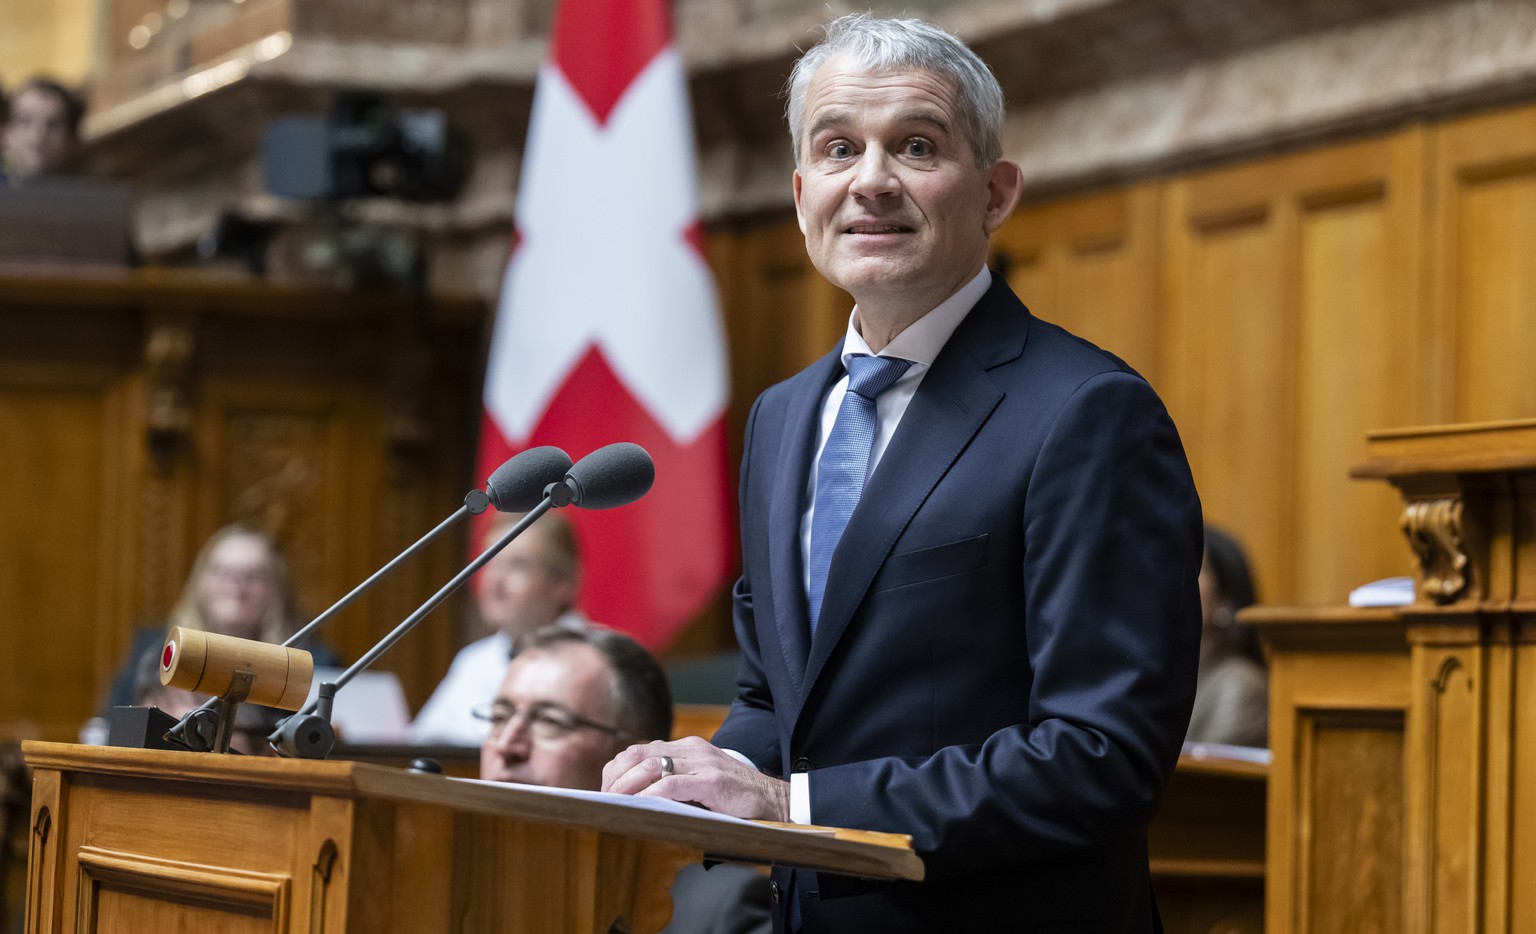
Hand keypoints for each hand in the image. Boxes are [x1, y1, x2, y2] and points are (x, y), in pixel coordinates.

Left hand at [601, 735, 789, 821]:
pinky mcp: (712, 781)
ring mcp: (703, 763)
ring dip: (626, 786)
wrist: (778, 801)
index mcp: (689, 747)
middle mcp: (693, 749)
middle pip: (639, 754)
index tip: (605, 790)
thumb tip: (638, 799)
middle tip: (603, 800)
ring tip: (614, 804)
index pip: (640, 749)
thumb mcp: (703, 783)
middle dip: (615, 778)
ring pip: (651, 766)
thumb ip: (677, 782)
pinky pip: (672, 784)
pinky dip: (650, 794)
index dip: (617, 769)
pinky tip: (640, 805)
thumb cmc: (738, 798)